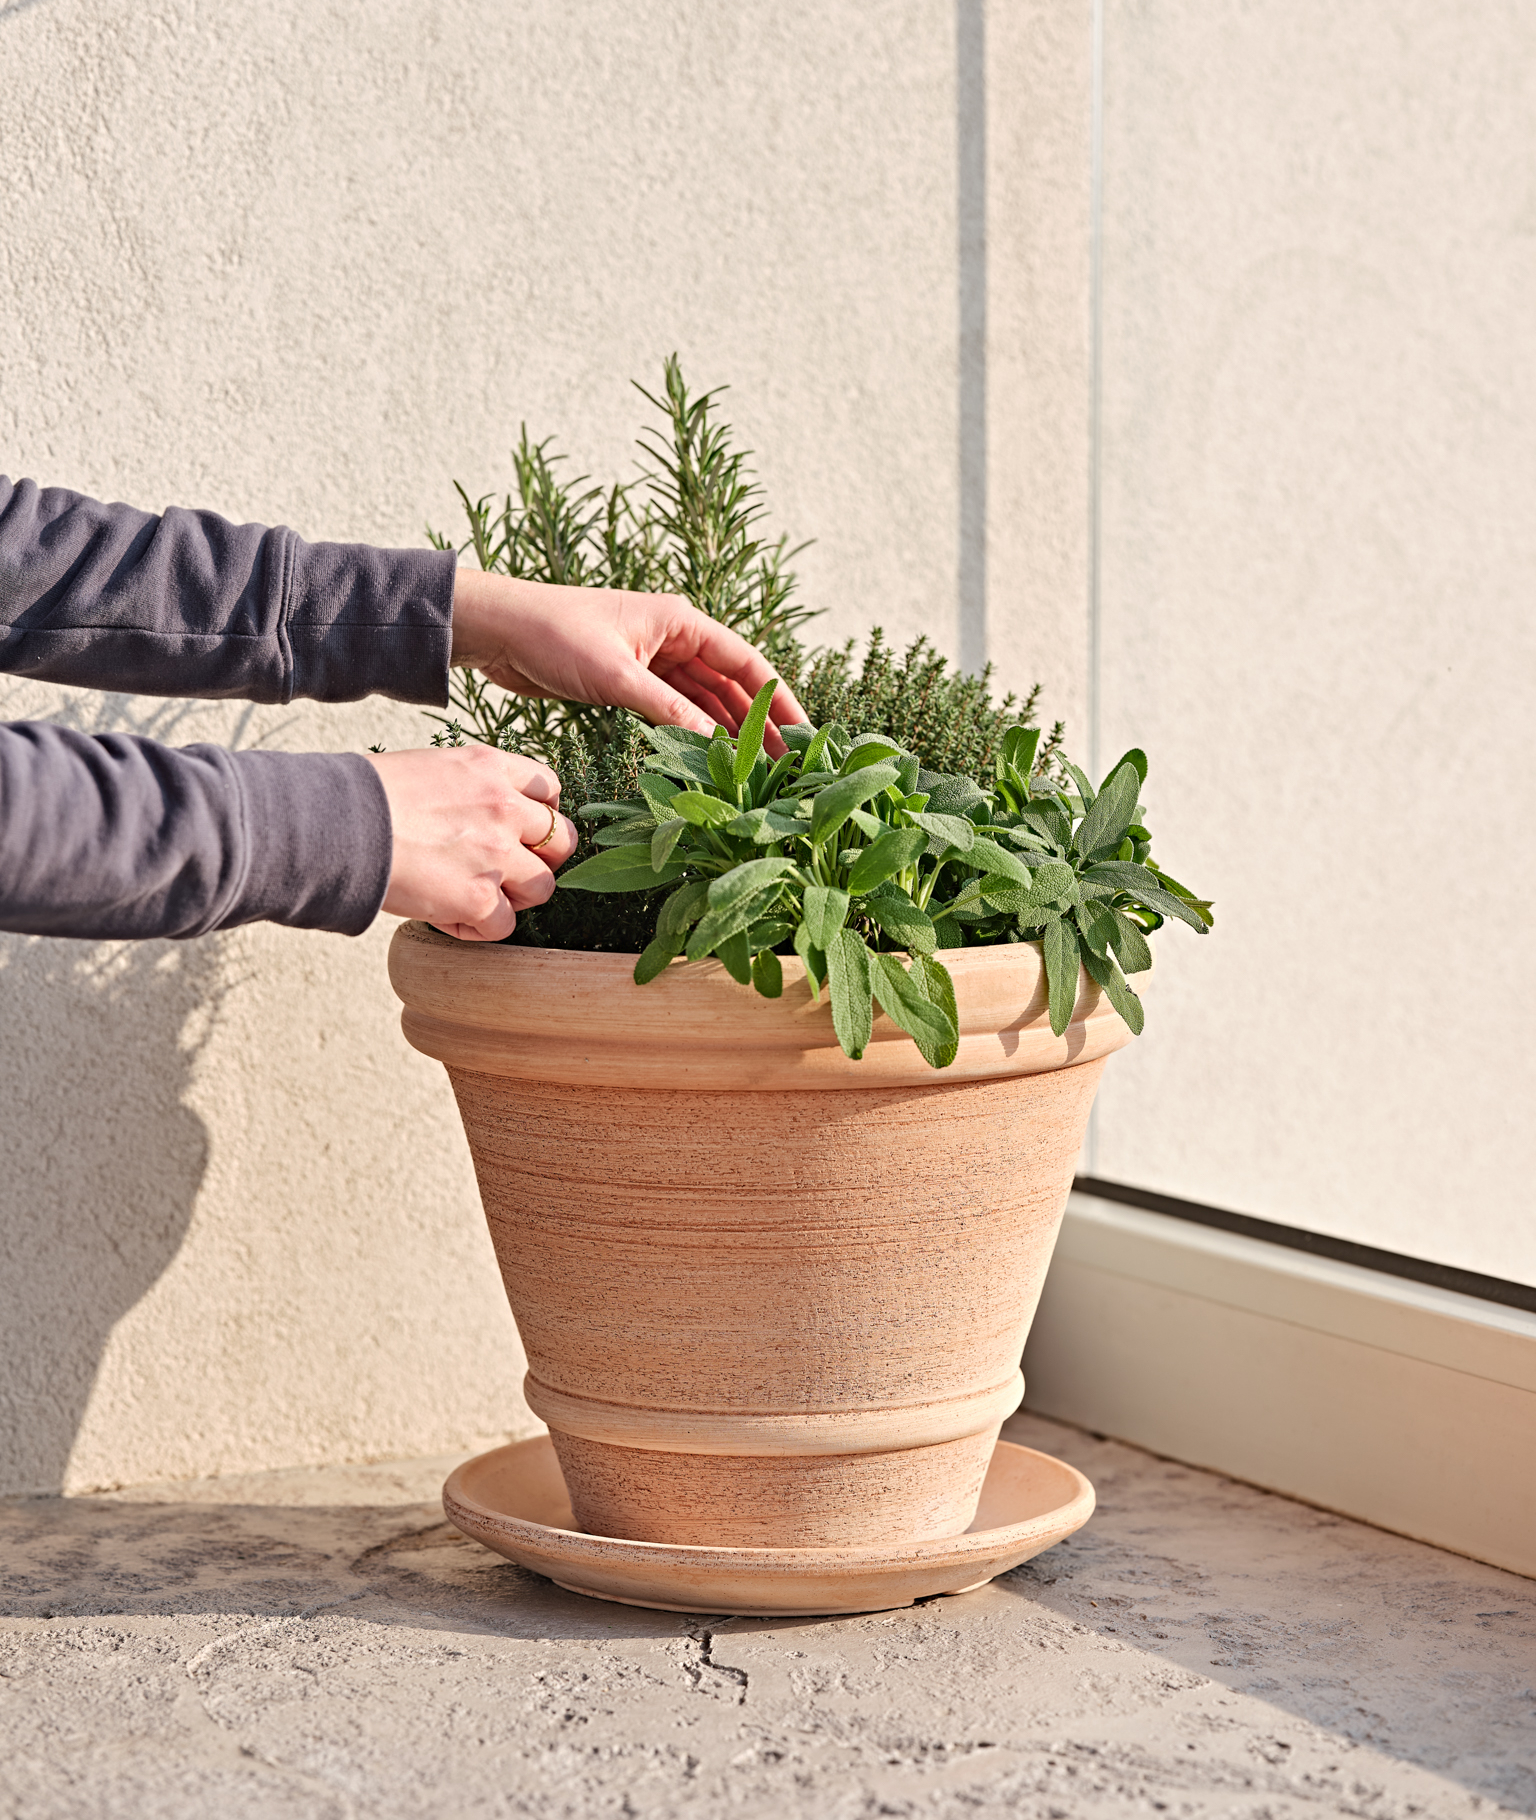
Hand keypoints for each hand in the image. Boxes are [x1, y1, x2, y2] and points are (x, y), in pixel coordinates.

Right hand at [365, 747, 577, 941]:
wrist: (338, 824)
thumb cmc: (368, 797)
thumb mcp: (432, 768)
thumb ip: (470, 789)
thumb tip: (476, 817)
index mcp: (491, 767)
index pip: (549, 789)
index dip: (541, 815)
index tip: (522, 830)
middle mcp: (504, 807)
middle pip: (562, 840)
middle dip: (541, 858)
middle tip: (508, 870)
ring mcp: (497, 854)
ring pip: (543, 887)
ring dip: (516, 896)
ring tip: (478, 894)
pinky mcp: (479, 898)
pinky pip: (504, 925)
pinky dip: (480, 927)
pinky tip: (450, 915)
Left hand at [450, 569, 805, 754]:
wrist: (499, 632)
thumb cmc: (555, 635)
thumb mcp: (618, 676)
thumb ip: (670, 710)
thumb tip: (717, 746)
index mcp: (681, 621)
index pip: (746, 662)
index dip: (778, 699)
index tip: (803, 732)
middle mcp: (674, 639)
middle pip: (730, 686)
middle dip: (757, 724)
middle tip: (784, 767)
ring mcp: (653, 662)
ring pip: (704, 702)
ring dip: (727, 734)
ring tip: (754, 771)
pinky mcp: (631, 683)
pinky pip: (674, 712)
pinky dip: (692, 734)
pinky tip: (708, 761)